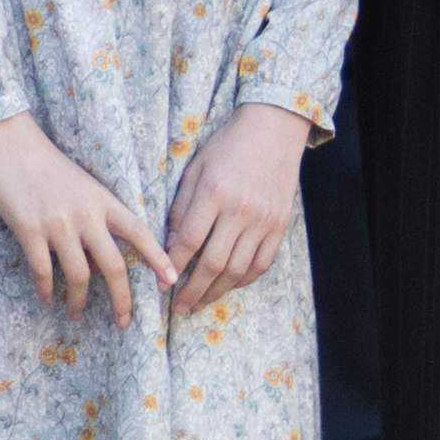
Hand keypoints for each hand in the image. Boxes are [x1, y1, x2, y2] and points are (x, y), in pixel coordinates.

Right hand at [0, 113, 168, 318]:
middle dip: (122, 300)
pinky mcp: (28, 230)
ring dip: (79, 301)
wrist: (7, 142)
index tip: (172, 281)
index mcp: (102, 200)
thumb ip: (95, 218)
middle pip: (113, 267)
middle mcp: (85, 214)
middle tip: (123, 322)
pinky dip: (46, 290)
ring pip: (79, 276)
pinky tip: (46, 298)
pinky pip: (43, 271)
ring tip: (76, 314)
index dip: (157, 258)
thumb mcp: (81, 185)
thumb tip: (100, 261)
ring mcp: (57, 224)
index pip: (139, 231)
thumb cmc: (45, 163)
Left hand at [164, 103, 308, 319]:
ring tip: (199, 303)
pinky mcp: (280, 225)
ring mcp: (263, 220)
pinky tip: (228, 286)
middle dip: (192, 291)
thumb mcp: (196, 168)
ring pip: (238, 269)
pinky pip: (261, 263)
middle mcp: (240, 210)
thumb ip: (182, 207)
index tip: (160, 284)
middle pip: (213, 262)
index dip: (172, 266)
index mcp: (213, 192)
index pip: (189, 240)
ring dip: (217, 292)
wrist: (273, 130)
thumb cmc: (227, 147)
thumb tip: (170, 245)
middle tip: (178, 308)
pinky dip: (243, 280)